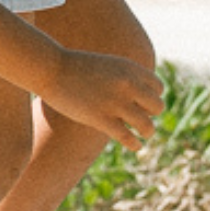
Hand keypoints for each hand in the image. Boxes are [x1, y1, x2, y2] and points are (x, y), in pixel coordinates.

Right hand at [44, 47, 163, 152]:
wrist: (50, 68)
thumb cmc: (75, 67)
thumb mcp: (106, 65)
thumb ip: (124, 77)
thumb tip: (138, 95)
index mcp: (129, 68)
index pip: (158, 87)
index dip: (152, 96)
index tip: (143, 103)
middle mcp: (127, 84)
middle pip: (157, 107)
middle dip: (151, 114)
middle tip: (141, 118)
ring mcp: (114, 102)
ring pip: (146, 125)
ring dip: (147, 132)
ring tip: (142, 134)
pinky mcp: (101, 118)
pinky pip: (127, 137)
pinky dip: (134, 144)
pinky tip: (134, 145)